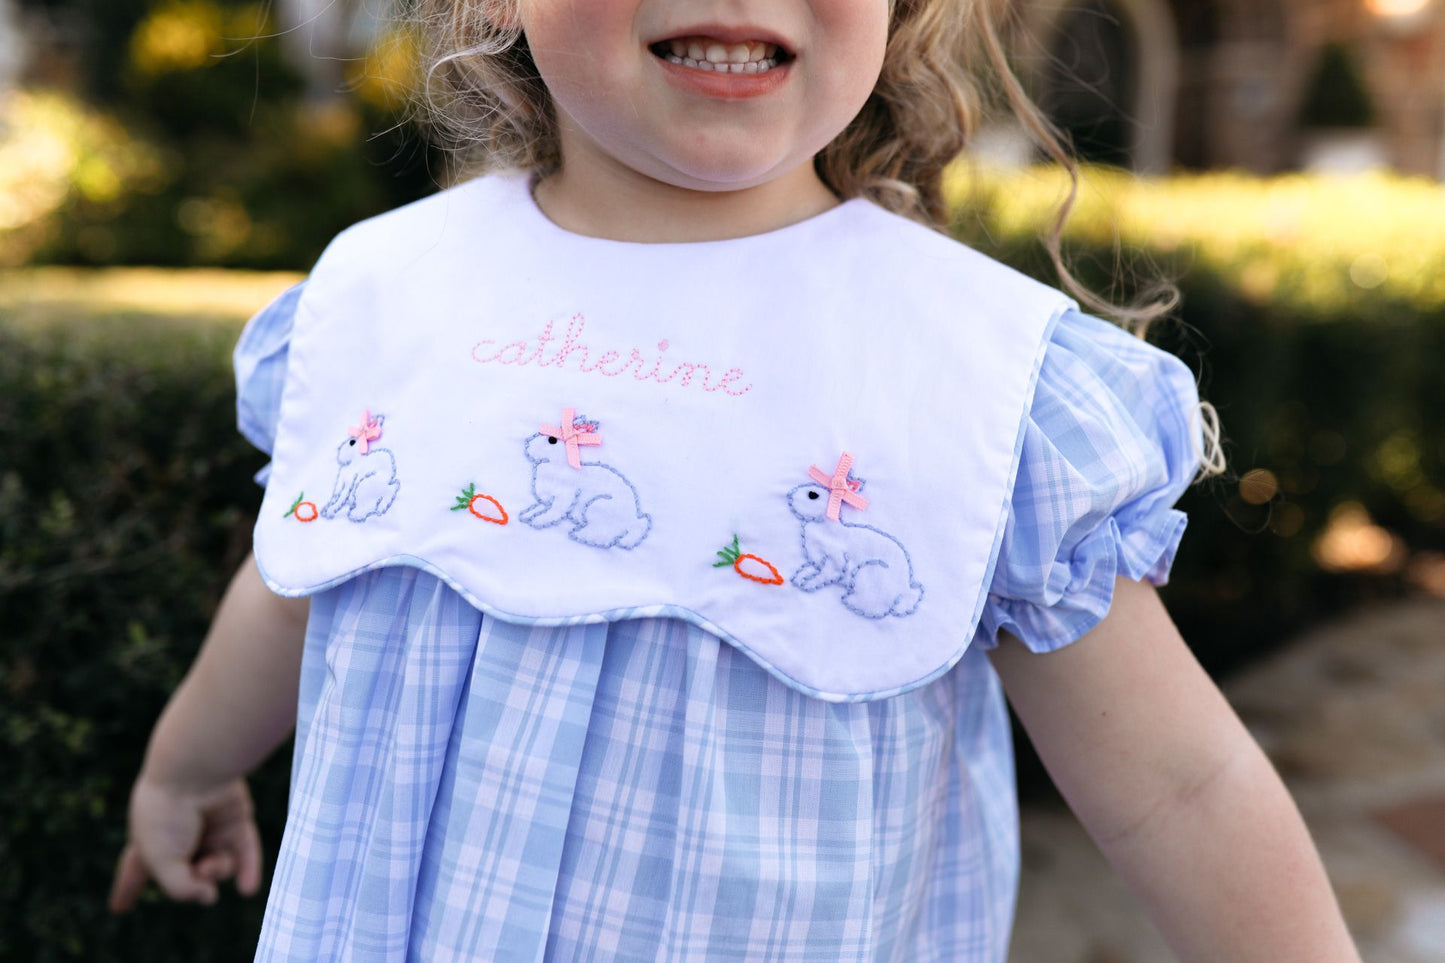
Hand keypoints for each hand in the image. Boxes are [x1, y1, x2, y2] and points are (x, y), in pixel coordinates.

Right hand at [109, 776, 262, 912]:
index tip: (118, 908)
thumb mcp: (162, 863)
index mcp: (146, 842)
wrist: (197, 770)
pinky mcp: (235, 818)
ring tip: (213, 861)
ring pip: (218, 866)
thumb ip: (181, 890)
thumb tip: (211, 896)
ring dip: (218, 870)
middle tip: (198, 868)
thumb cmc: (168, 814)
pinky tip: (247, 889)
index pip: (133, 872)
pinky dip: (248, 870)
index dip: (126, 888)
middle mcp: (177, 835)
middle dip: (194, 882)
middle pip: (187, 876)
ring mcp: (208, 827)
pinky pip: (245, 850)